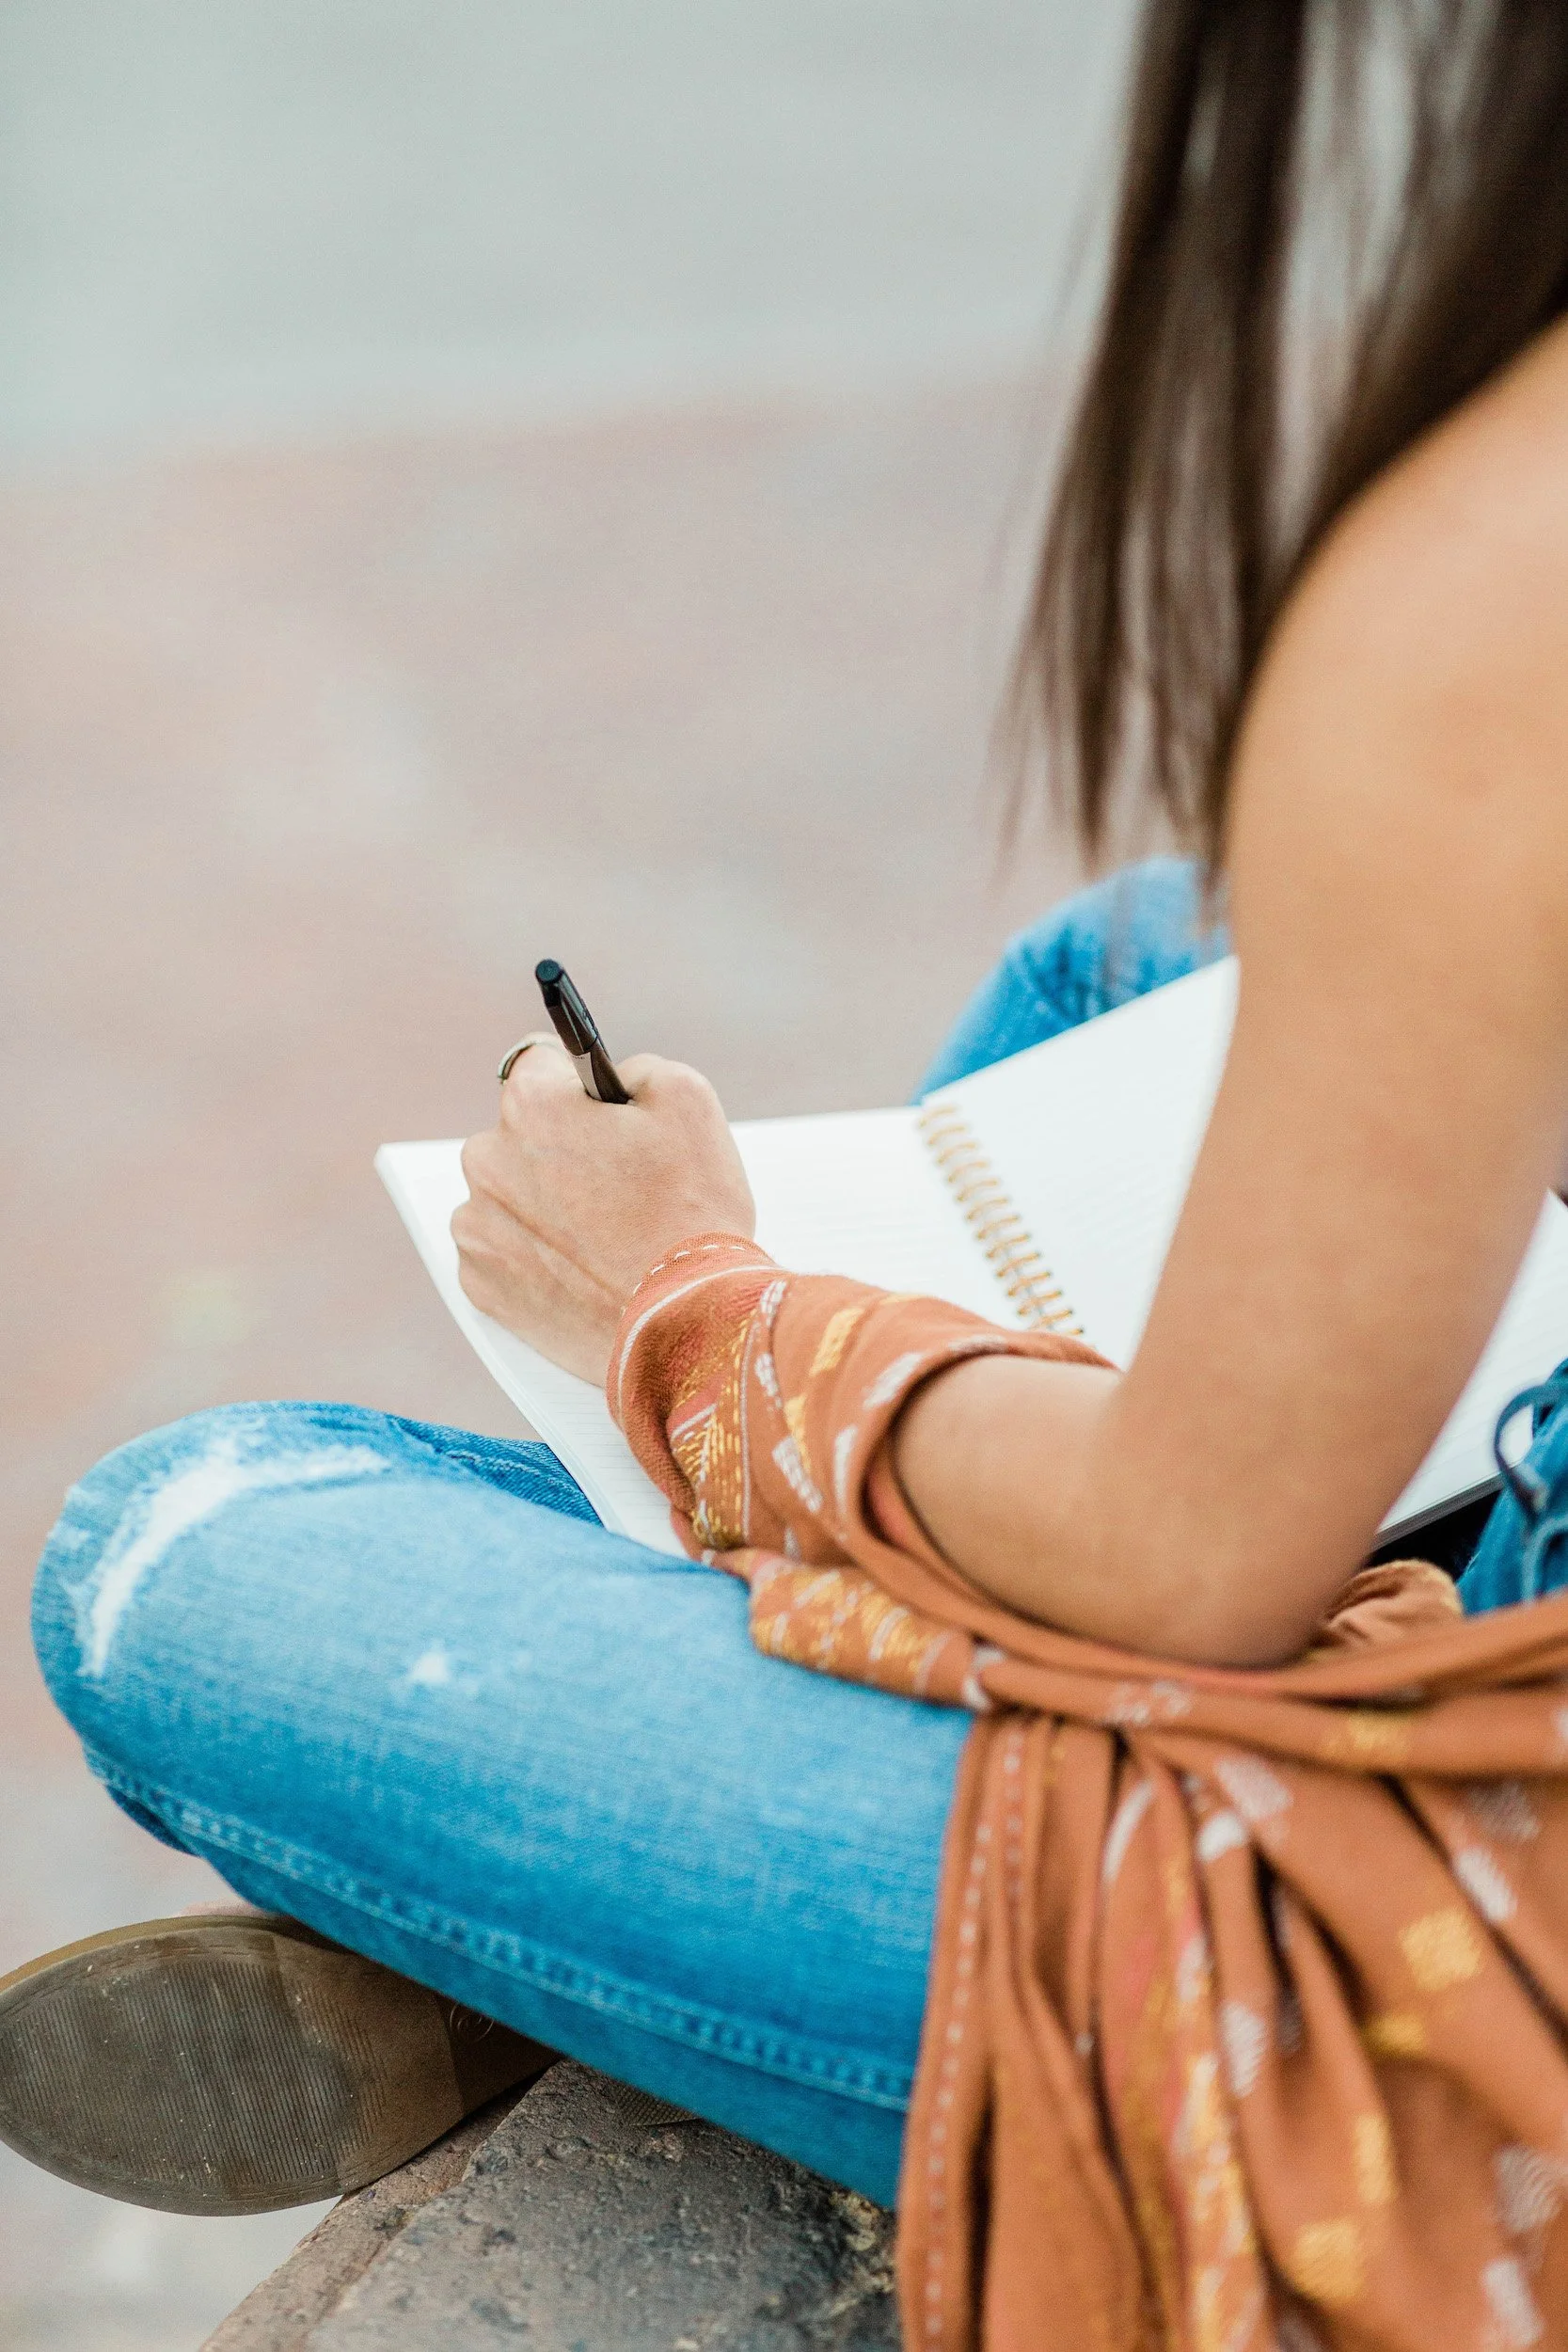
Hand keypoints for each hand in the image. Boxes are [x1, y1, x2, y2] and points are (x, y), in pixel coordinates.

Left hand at [453, 1038, 755, 1384]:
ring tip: (603, 1236)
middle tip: (618, 1186)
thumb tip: (606, 1078)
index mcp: (531, 1104)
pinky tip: (580, 1268)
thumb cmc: (691, 1213)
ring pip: (508, 1192)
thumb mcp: (688, 1099)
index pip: (540, 1063)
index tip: (598, 1113)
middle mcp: (486, 1158)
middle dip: (561, 1148)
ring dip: (543, 1203)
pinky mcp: (479, 1283)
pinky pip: (502, 1249)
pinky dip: (534, 1255)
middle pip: (521, 1133)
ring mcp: (477, 1225)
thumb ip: (636, 1068)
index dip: (580, 1089)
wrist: (683, 1323)